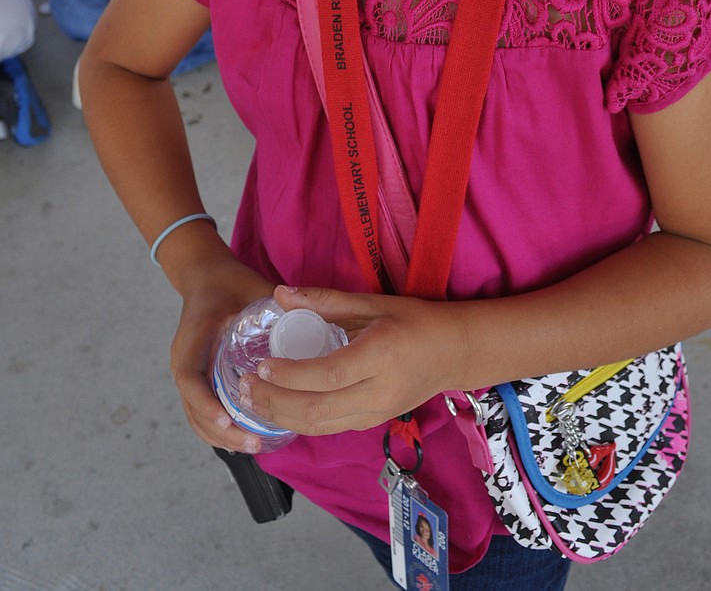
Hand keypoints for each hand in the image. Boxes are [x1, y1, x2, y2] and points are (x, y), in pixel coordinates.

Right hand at [169, 259, 276, 453]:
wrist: (205, 274)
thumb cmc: (229, 280)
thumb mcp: (253, 287)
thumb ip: (278, 303)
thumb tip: (312, 320)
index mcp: (192, 339)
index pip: (189, 378)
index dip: (206, 403)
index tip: (229, 419)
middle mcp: (184, 359)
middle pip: (192, 408)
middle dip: (220, 431)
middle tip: (254, 444)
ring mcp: (188, 370)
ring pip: (194, 415)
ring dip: (219, 436)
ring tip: (253, 446)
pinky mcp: (196, 376)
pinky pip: (200, 409)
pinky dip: (216, 428)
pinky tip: (242, 438)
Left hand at [235, 285, 465, 437]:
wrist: (454, 352)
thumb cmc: (415, 321)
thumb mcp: (373, 303)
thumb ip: (325, 301)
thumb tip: (280, 294)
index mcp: (380, 356)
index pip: (327, 375)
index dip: (289, 375)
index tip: (260, 364)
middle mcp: (378, 392)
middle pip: (317, 410)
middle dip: (274, 403)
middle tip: (244, 387)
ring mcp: (377, 414)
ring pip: (320, 427)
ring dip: (281, 418)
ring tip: (251, 401)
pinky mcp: (373, 423)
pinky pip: (330, 428)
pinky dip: (300, 422)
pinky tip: (279, 409)